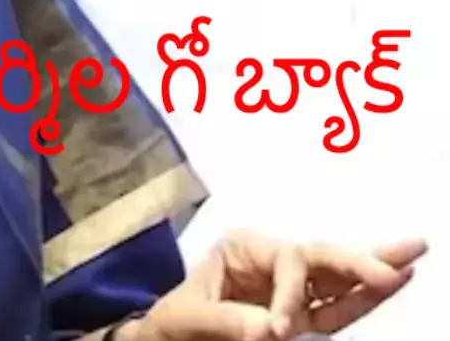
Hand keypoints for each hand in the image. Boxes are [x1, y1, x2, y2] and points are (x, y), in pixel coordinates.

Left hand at [130, 231, 424, 339]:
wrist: (171, 339)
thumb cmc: (174, 323)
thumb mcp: (187, 317)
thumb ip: (226, 319)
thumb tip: (272, 328)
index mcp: (241, 249)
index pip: (285, 261)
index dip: (291, 295)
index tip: (279, 331)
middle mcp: (272, 262)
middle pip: (321, 258)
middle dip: (357, 264)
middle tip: (394, 270)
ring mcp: (291, 288)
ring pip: (338, 280)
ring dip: (373, 274)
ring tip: (410, 260)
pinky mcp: (303, 316)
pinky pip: (336, 309)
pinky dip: (363, 301)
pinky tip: (392, 282)